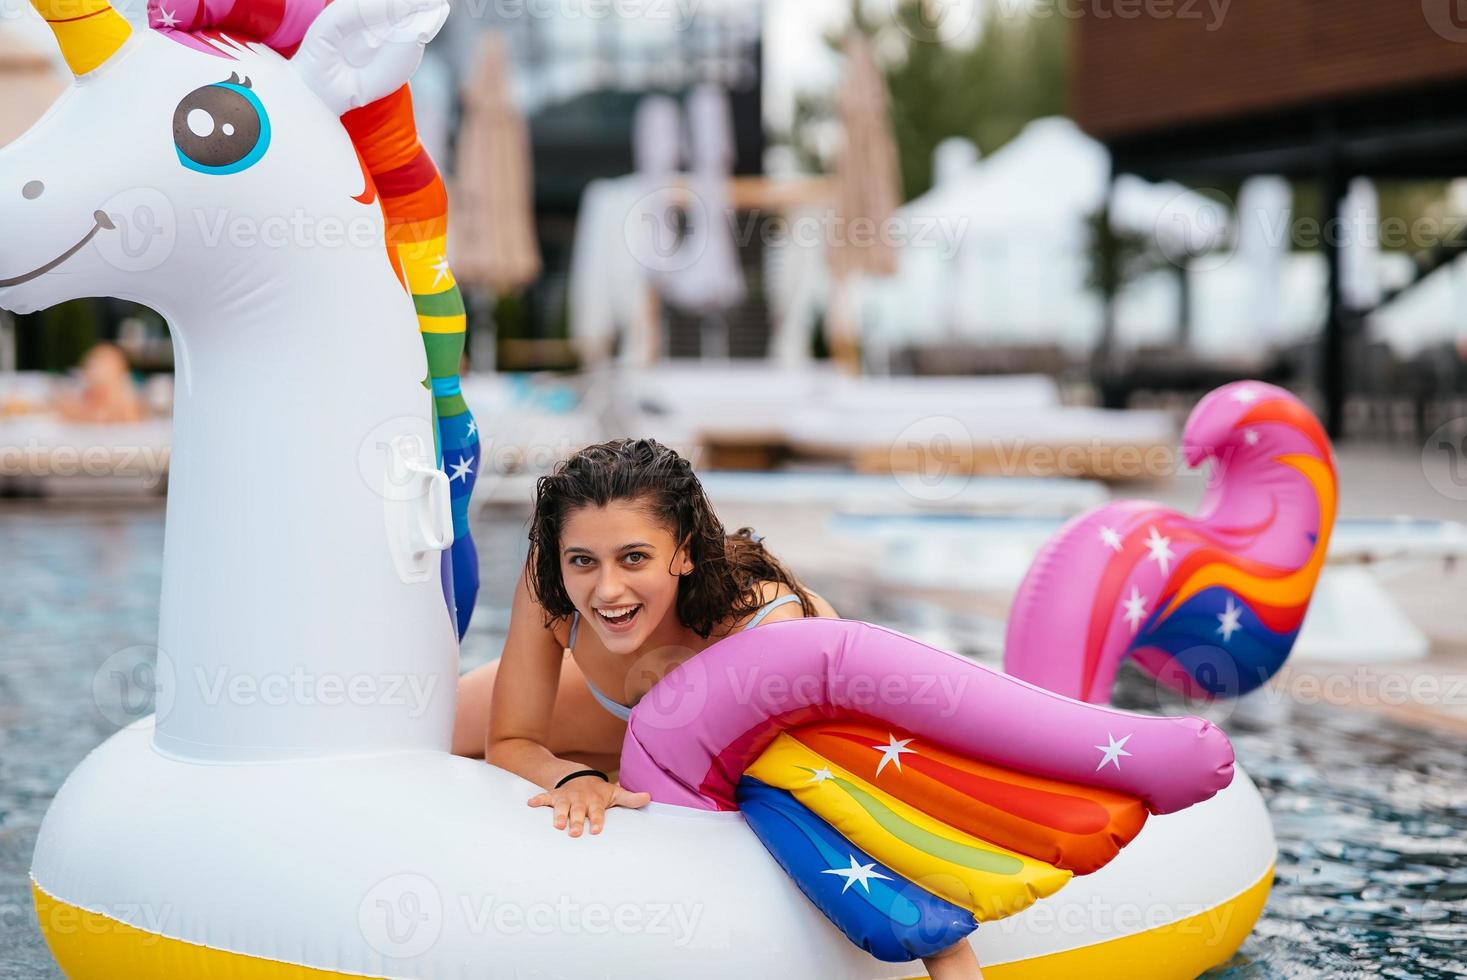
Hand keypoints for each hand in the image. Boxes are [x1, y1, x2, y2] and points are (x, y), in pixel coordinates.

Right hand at [528, 777, 651, 836]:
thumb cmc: (599, 793)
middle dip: (576, 821)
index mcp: (595, 801)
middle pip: (578, 811)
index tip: (596, 830)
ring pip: (561, 806)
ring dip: (559, 814)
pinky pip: (544, 797)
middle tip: (574, 832)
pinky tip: (530, 804)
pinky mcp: (554, 795)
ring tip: (557, 825)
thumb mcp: (615, 794)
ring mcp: (566, 797)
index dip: (597, 820)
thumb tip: (649, 797)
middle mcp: (580, 799)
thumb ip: (630, 799)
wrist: (581, 777)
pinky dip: (537, 799)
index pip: (597, 812)